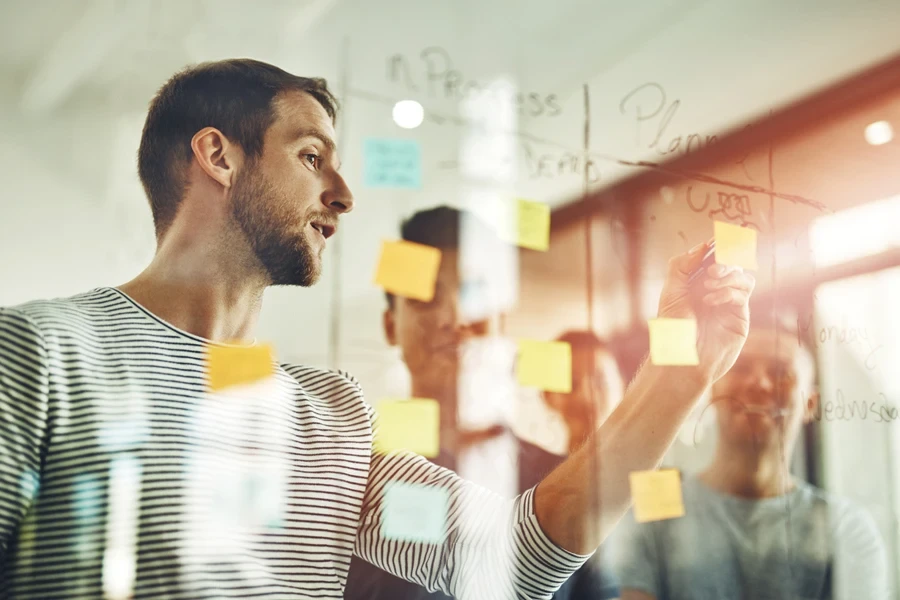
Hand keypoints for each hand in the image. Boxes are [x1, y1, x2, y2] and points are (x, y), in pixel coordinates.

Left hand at [657, 242, 755, 384]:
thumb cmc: (674, 328)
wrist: (682, 358)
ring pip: (743, 277)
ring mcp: (729, 303)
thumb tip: (702, 246)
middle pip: (732, 264)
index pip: (713, 258)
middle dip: (724, 261)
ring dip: (728, 276)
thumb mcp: (671, 292)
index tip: (714, 243)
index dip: (717, 248)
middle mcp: (716, 291)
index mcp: (697, 283)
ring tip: (708, 286)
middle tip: (712, 270)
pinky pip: (743, 294)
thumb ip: (682, 266)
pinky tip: (711, 301)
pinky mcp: (740, 316)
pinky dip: (728, 292)